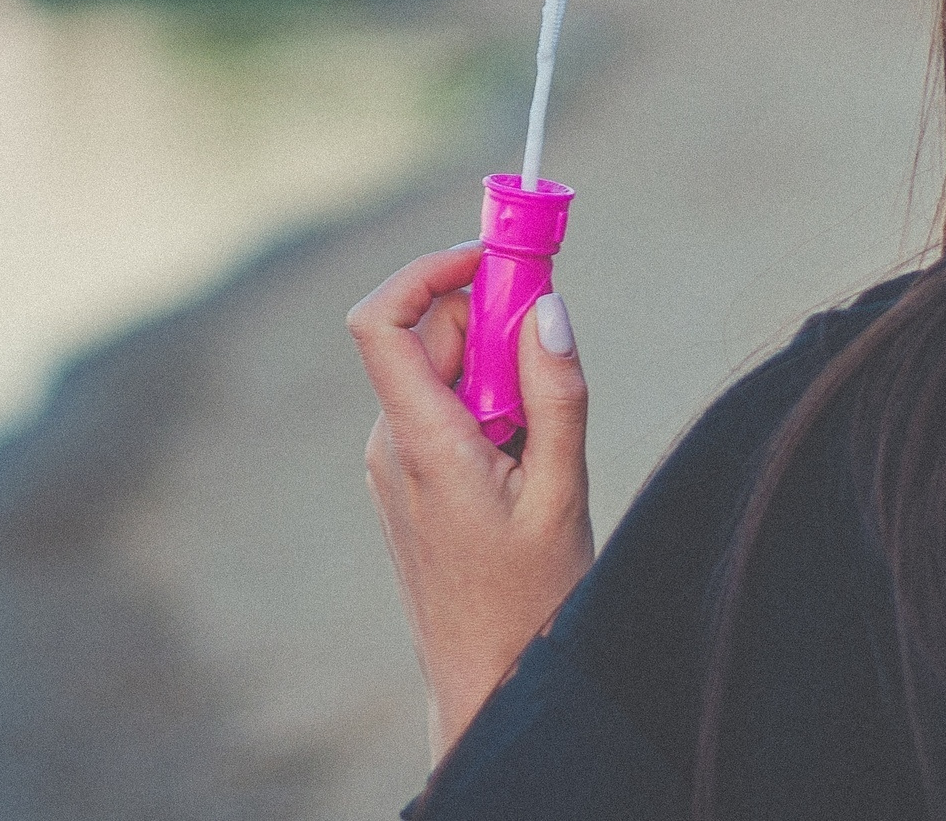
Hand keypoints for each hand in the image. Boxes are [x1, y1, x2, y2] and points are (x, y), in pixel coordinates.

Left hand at [349, 240, 594, 763]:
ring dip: (498, 366)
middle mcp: (391, 445)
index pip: (384, 320)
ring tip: (548, 433)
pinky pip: (444, 408)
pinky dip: (489, 402)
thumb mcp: (562, 494)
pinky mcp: (408, 481)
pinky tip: (529, 458)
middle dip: (491, 315)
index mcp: (421, 443)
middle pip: (428, 336)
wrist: (487, 689)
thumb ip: (555, 394)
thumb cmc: (529, 605)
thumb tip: (545, 306)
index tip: (496, 255)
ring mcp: (393, 464)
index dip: (430, 269)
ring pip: (442, 372)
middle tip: (555, 333)